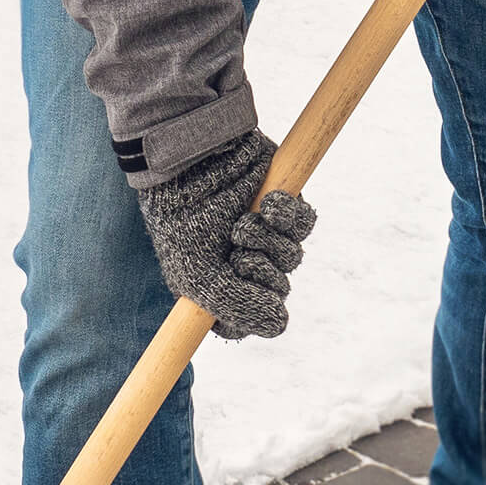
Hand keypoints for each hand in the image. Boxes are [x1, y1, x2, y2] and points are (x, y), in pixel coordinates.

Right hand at [133, 131, 315, 340]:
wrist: (189, 160)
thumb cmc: (182, 220)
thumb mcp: (198, 276)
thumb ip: (237, 307)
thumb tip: (280, 324)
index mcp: (217, 287)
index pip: (248, 321)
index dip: (250, 312)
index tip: (238, 295)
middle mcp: (242, 263)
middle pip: (277, 290)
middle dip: (261, 272)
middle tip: (238, 253)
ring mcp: (264, 235)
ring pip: (292, 257)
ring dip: (271, 243)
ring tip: (244, 224)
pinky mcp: (281, 206)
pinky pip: (303, 223)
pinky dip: (288, 215)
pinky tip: (268, 204)